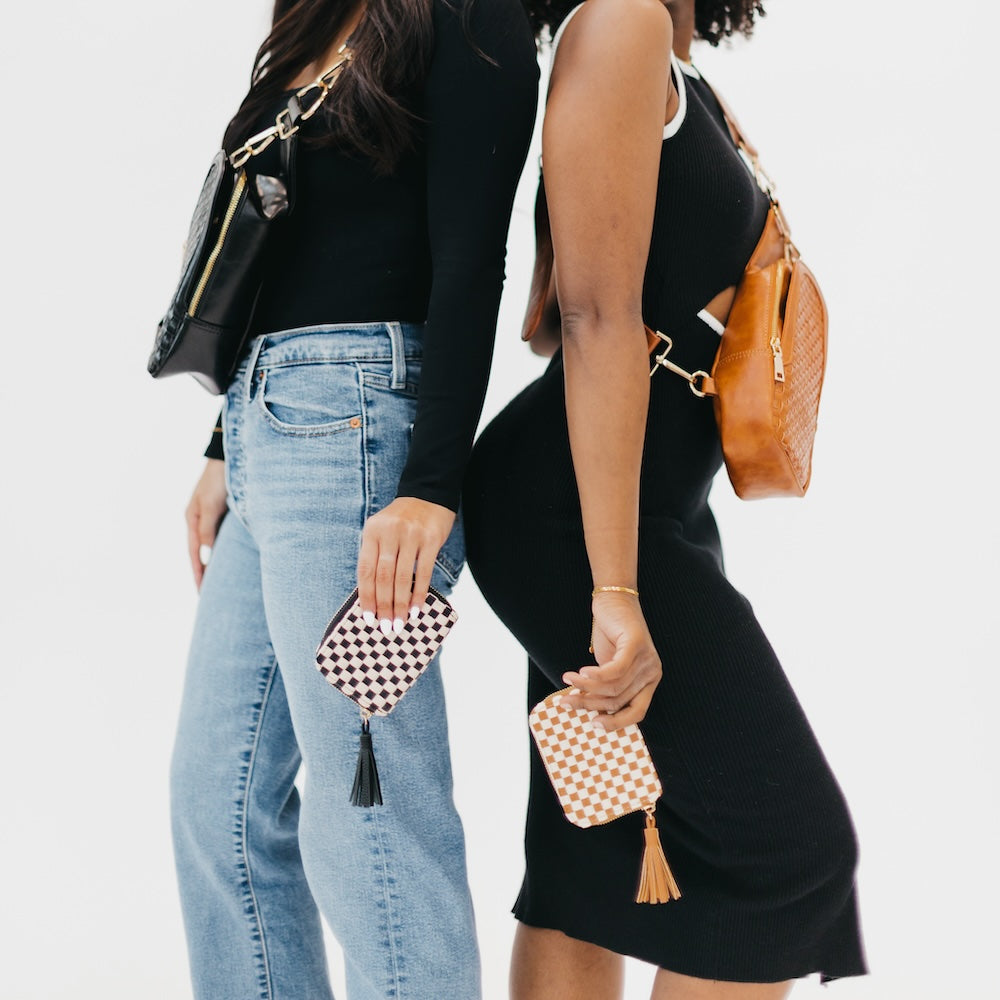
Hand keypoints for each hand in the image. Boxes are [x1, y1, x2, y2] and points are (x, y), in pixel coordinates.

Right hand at [185, 459, 226, 589]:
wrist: (231, 457)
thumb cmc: (219, 479)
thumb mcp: (211, 504)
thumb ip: (208, 528)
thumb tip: (206, 552)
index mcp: (193, 519)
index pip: (195, 554)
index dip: (199, 573)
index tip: (202, 592)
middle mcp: (200, 520)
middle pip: (202, 553)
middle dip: (205, 573)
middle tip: (209, 596)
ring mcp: (211, 516)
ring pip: (213, 546)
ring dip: (216, 563)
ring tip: (221, 583)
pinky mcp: (223, 513)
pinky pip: (222, 537)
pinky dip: (225, 551)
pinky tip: (232, 559)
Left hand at [356, 497, 455, 634]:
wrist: (428, 493)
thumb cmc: (402, 519)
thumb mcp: (381, 530)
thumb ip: (376, 556)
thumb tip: (373, 596)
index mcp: (372, 532)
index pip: (365, 570)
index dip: (366, 597)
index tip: (368, 618)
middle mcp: (389, 533)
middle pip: (383, 577)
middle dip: (384, 606)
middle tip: (386, 627)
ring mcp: (410, 536)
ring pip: (402, 577)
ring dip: (401, 604)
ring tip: (401, 623)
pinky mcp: (430, 539)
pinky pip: (423, 571)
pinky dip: (419, 593)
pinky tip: (417, 608)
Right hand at [559, 592, 661, 729]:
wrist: (614, 601)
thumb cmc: (610, 634)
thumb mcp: (609, 665)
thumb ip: (605, 686)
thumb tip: (585, 707)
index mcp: (649, 682)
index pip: (637, 712)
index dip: (616, 723)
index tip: (593, 724)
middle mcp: (652, 673)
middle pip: (619, 699)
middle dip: (590, 703)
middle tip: (566, 702)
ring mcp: (647, 659)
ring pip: (614, 686)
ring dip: (586, 687)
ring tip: (567, 682)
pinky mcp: (637, 645)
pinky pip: (615, 670)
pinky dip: (595, 676)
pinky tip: (580, 673)